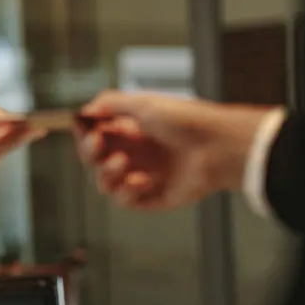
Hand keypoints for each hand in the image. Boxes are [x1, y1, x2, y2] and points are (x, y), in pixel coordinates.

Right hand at [76, 91, 272, 210]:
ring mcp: (142, 176)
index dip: (85, 135)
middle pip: (93, 161)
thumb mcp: (144, 103)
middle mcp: (134, 154)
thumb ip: (111, 103)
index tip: (87, 130)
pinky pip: (125, 201)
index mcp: (130, 131)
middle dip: (90, 153)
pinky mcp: (154, 196)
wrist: (220, 146)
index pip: (94, 137)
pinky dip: (128, 192)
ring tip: (122, 163)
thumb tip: (86, 111)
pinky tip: (143, 180)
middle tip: (98, 145)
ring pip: (104, 183)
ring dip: (105, 173)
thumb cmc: (186, 121)